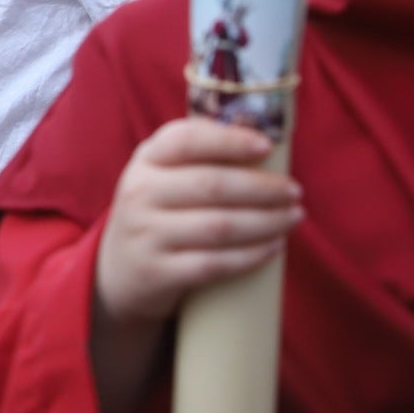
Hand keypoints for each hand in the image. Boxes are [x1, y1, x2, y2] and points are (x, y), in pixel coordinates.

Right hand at [95, 120, 298, 328]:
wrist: (119, 270)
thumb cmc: (159, 212)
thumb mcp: (163, 176)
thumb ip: (200, 156)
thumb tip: (265, 139)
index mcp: (146, 160)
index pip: (185, 140)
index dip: (229, 140)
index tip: (267, 146)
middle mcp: (139, 193)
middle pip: (212, 185)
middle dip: (263, 188)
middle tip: (294, 191)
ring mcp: (146, 234)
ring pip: (219, 226)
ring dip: (266, 222)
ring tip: (293, 217)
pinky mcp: (158, 273)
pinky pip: (214, 264)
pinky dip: (251, 256)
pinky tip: (274, 247)